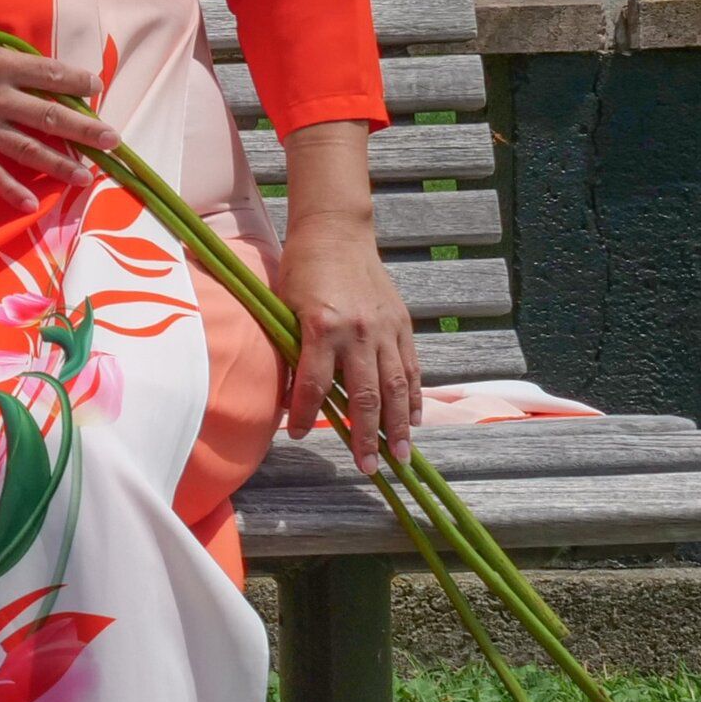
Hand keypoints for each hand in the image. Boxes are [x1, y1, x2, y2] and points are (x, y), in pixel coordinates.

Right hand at [0, 37, 118, 210]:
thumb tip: (47, 75)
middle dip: (86, 129)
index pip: (51, 74)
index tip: (97, 89)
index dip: (79, 81)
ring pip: (28, 149)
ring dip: (60, 163)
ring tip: (85, 175)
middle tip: (113, 141)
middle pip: (51, 115)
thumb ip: (9, 60)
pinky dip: (11, 190)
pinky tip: (32, 204)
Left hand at [278, 121, 417, 471]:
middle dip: (365, 435)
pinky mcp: (402, 324)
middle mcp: (358, 331)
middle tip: (368, 467)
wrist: (336, 234)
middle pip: (364, 395)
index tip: (299, 435)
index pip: (313, 383)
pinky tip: (414, 421)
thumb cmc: (301, 271)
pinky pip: (411, 368)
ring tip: (401, 456)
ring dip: (399, 426)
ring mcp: (385, 329)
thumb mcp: (285, 307)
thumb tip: (292, 394)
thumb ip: (293, 349)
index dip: (305, 412)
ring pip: (395, 386)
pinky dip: (415, 397)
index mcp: (321, 326)